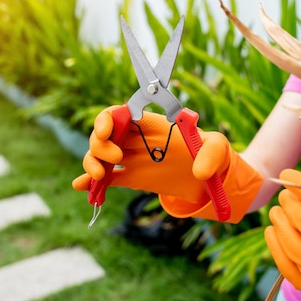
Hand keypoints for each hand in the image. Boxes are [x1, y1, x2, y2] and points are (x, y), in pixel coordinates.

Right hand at [72, 107, 262, 221]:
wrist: (209, 177)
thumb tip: (200, 172)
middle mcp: (137, 139)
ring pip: (100, 155)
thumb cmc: (212, 153)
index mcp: (152, 124)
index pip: (121, 113)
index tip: (106, 130)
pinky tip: (81, 187)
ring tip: (97, 177)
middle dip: (100, 144)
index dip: (107, 119)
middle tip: (116, 159)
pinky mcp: (131, 178)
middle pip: (105, 134)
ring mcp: (132, 159)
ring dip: (92, 163)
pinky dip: (92, 182)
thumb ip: (211, 154)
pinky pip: (107, 179)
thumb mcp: (219, 147)